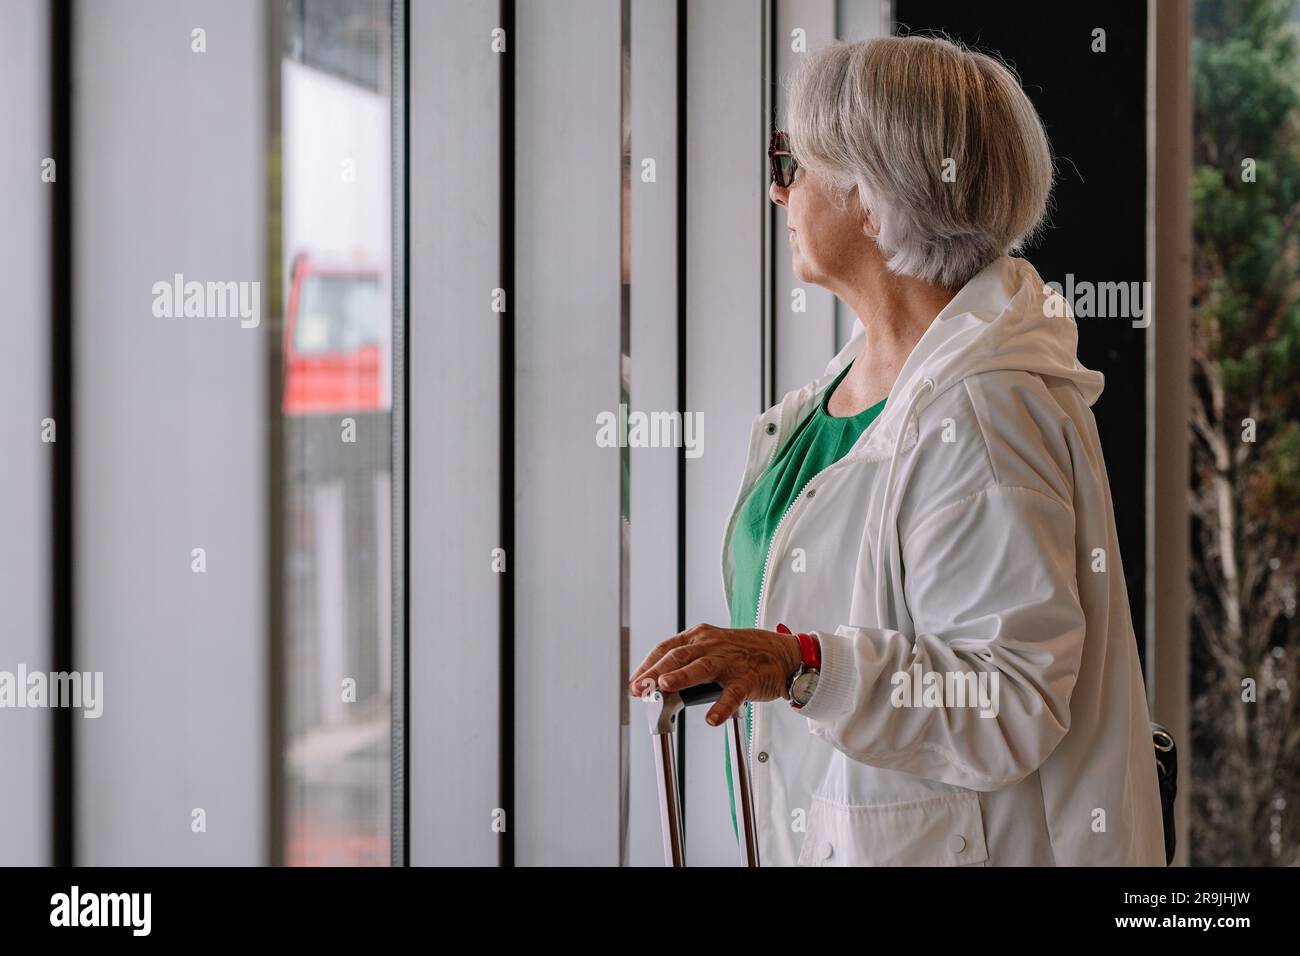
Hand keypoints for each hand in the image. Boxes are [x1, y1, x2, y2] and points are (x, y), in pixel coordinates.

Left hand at [627, 624, 801, 725]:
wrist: (782, 654)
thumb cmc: (742, 653)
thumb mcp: (711, 649)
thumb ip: (687, 662)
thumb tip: (656, 684)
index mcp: (700, 637)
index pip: (666, 648)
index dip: (647, 665)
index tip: (634, 681)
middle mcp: (712, 645)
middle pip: (679, 655)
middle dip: (655, 672)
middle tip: (640, 687)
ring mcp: (730, 662)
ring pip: (703, 667)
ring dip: (682, 676)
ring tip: (665, 686)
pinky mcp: (748, 679)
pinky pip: (733, 694)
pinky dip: (722, 706)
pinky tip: (712, 718)